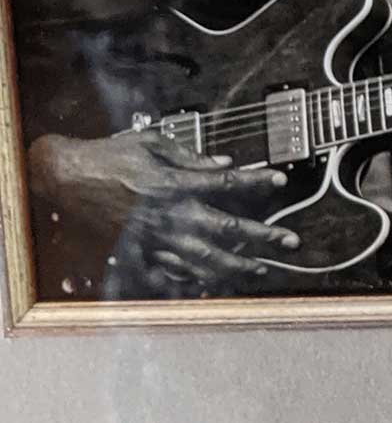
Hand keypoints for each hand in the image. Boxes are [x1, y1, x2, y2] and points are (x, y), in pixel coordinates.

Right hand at [31, 132, 297, 287]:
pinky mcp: (134, 254)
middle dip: (262, 235)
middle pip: (225, 228)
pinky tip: (211, 286)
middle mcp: (168, 215)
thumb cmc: (108, 155)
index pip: (226, 183)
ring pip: (202, 258)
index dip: (256, 181)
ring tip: (261, 270)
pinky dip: (189, 281)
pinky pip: (167, 273)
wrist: (64, 177)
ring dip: (235, 265)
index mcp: (173, 183)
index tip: (279, 181)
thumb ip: (189, 155)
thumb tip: (224, 162)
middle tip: (290, 241)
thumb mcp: (150, 142)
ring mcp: (152, 239)